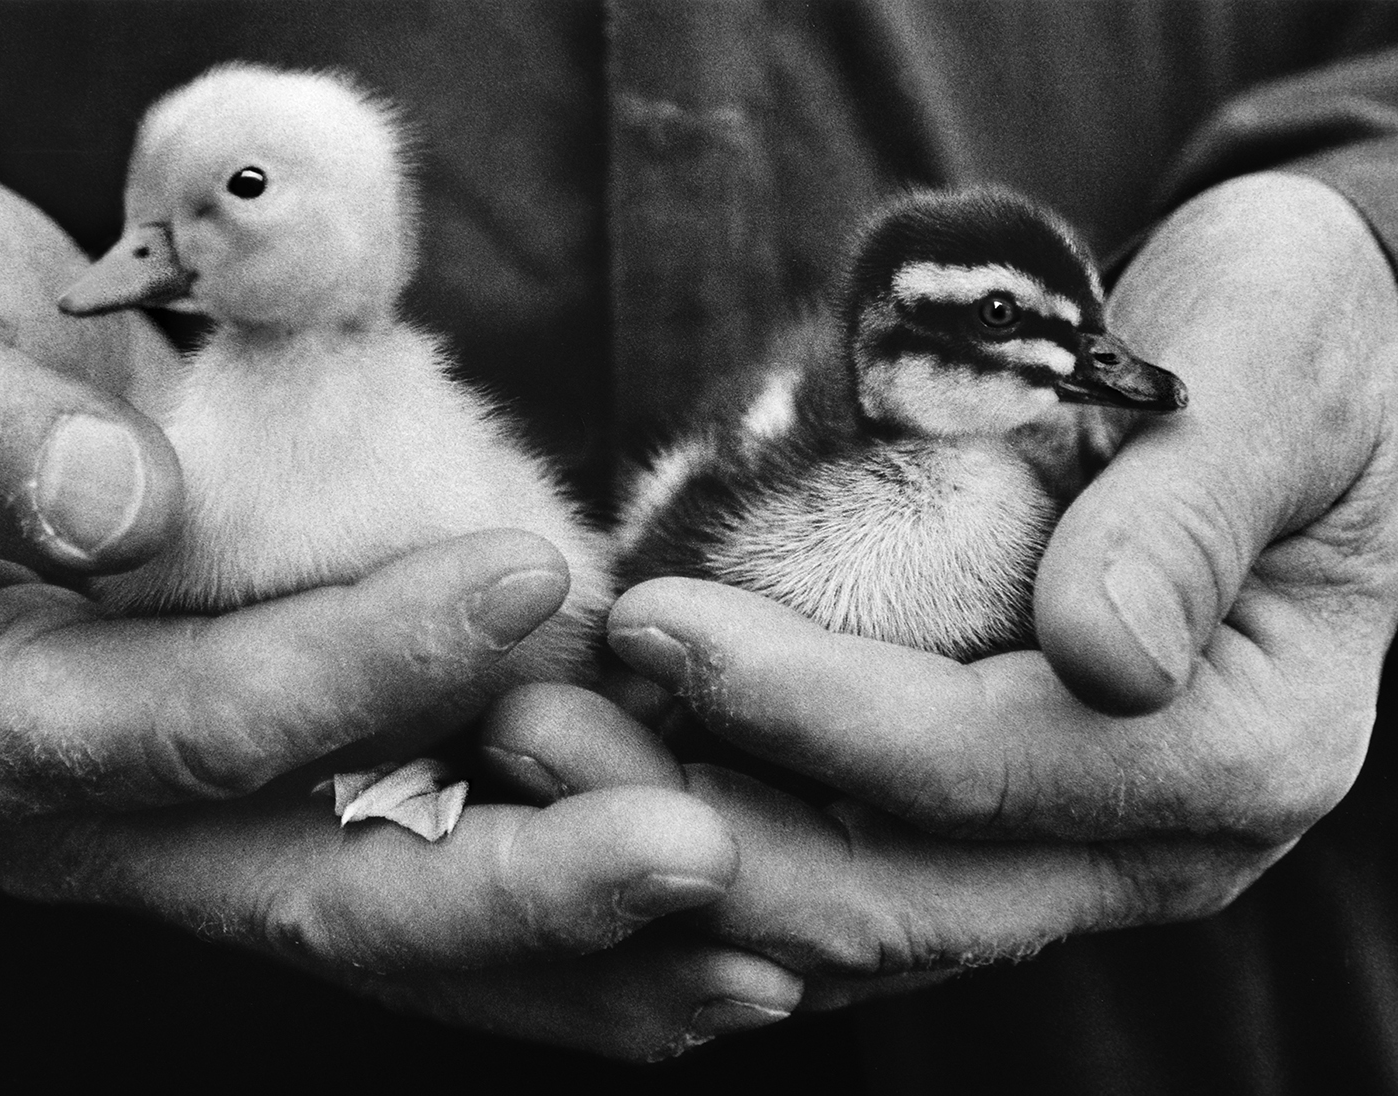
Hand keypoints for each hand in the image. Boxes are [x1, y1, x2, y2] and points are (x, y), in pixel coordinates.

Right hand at [0, 153, 799, 1056]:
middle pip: (316, 895)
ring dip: (566, 942)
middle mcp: (85, 818)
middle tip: (698, 854)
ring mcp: (184, 823)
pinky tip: (675, 909)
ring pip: (387, 922)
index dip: (363, 663)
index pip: (191, 725)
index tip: (530, 579)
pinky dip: (542, 900)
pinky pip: (413, 869)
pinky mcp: (268, 788)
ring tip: (744, 942)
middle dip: (517, 885)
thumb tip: (119, 512)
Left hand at [485, 173, 1397, 1004]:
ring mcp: (1062, 857)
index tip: (651, 622)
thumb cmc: (1285, 338)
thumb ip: (1191, 505)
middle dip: (697, 813)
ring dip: (676, 841)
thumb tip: (1101, 652)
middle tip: (531, 722)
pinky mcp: (987, 838)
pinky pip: (837, 881)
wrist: (1282, 376)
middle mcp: (1149, 843)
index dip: (802, 706)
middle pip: (893, 893)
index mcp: (1236, 746)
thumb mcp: (1276, 362)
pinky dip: (713, 840)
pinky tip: (601, 773)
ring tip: (530, 745)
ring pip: (845, 917)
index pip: (979, 765)